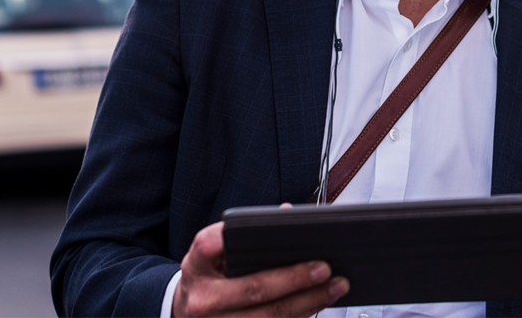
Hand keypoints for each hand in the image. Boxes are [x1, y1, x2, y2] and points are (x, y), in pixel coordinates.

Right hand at [172, 221, 348, 316]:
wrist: (187, 311)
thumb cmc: (208, 275)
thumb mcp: (214, 250)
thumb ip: (243, 232)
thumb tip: (286, 214)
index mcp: (196, 265)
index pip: (212, 245)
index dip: (240, 238)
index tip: (277, 230)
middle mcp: (202, 299)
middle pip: (253, 289)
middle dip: (293, 279)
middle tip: (323, 268)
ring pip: (269, 316)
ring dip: (307, 302)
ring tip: (334, 287)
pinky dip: (299, 316)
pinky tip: (318, 303)